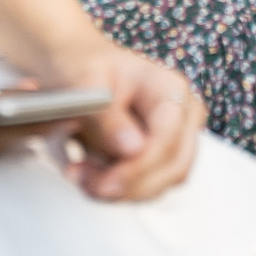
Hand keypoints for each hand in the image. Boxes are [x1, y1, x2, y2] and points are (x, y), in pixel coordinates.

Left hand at [42, 41, 205, 201]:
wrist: (75, 68)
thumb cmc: (82, 65)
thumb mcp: (85, 82)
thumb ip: (108, 117)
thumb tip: (133, 149)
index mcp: (170, 89)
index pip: (168, 140)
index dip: (138, 168)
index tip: (104, 182)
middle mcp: (181, 115)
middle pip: (173, 168)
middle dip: (127, 184)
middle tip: (84, 179)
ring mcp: (174, 139)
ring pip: (159, 185)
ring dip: (119, 190)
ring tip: (79, 172)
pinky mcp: (158, 159)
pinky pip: (146, 187)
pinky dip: (118, 189)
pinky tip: (90, 174)